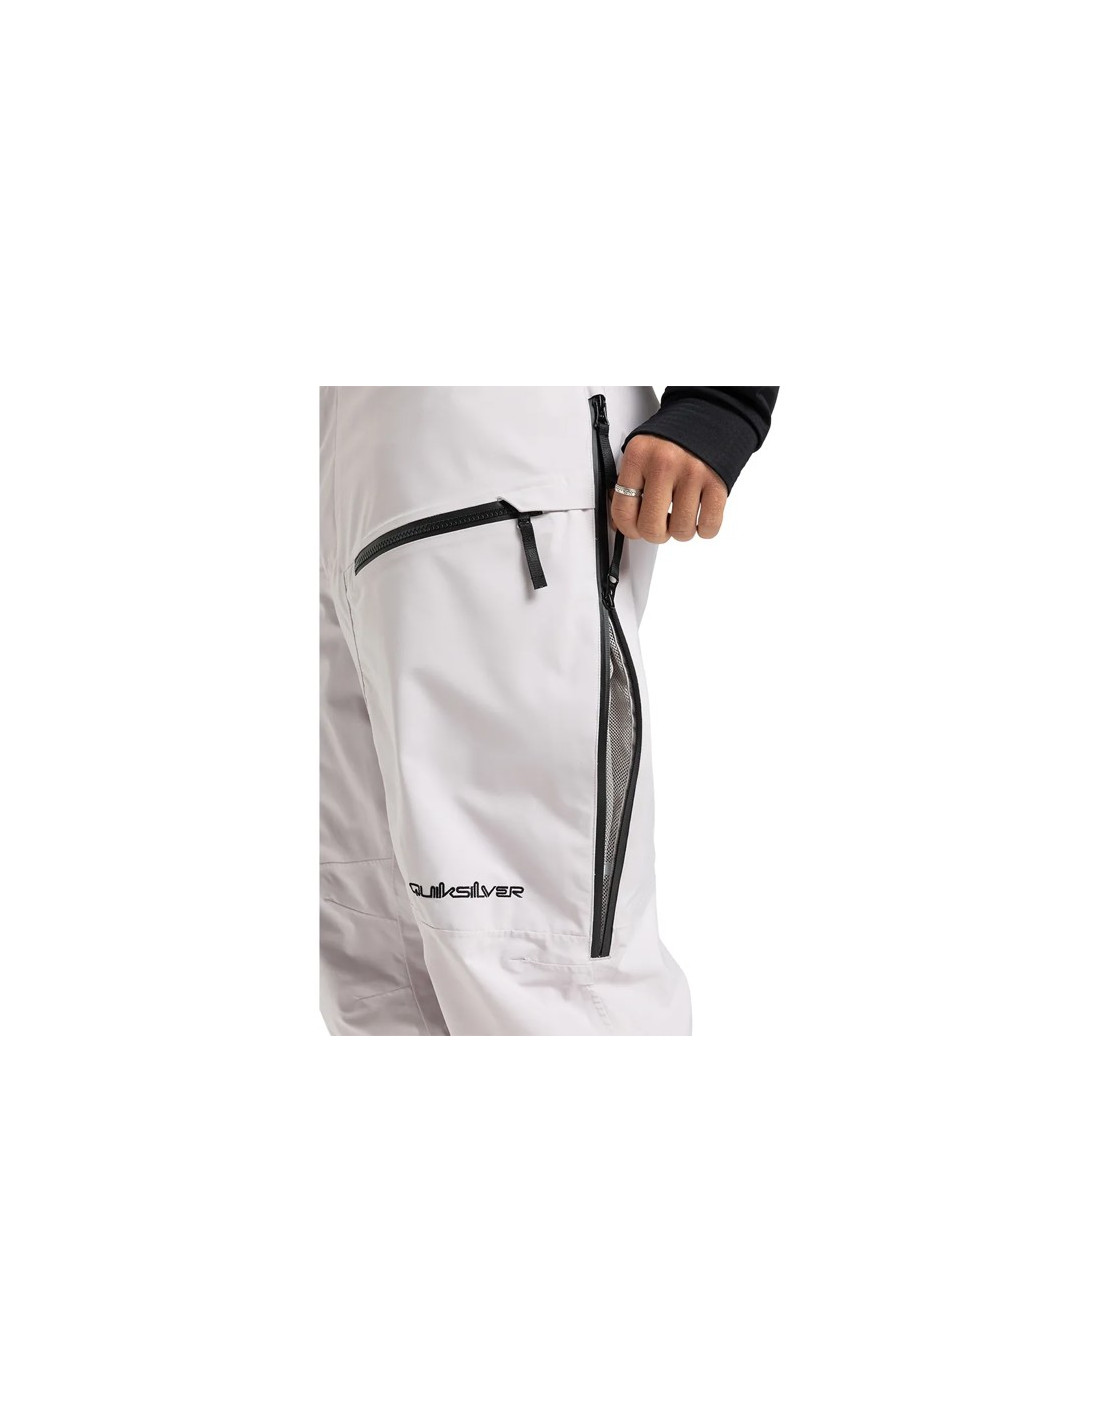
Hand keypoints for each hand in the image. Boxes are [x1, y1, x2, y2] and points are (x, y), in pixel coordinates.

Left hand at [610, 436, 727, 542]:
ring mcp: (693, 473)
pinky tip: (700, 516)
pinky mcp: (717, 482)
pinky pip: (708, 526)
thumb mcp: (643, 450)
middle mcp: (664, 463)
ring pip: (681, 531)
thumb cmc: (675, 438)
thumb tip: (622, 521)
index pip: (623, 509)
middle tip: (661, 525)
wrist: (712, 413)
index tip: (634, 529)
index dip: (627, 529)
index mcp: (639, 455)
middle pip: (651, 527)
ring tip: (682, 516)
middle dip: (656, 534)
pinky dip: (704, 529)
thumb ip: (631, 482)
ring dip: (681, 532)